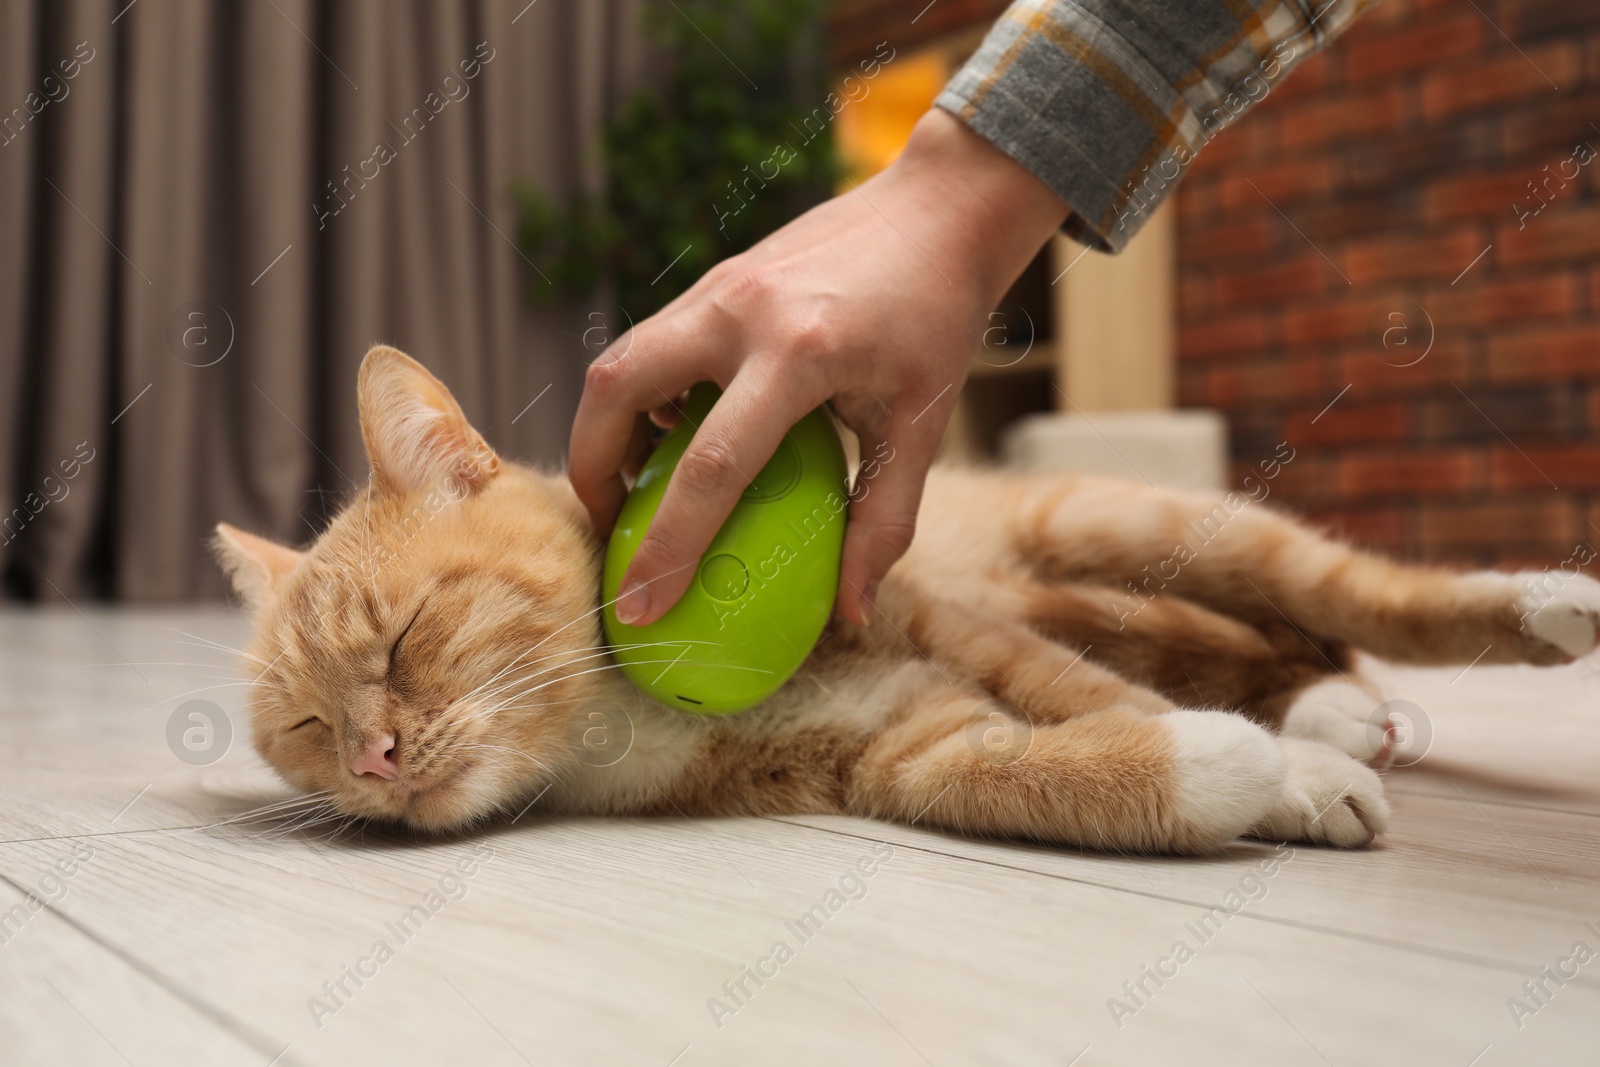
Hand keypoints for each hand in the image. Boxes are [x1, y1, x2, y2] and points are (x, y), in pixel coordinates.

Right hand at [568, 108, 1068, 625]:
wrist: (941, 209)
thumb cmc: (939, 320)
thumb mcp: (924, 425)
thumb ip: (885, 520)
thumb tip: (849, 611)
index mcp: (800, 353)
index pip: (711, 467)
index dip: (666, 547)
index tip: (637, 607)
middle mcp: (741, 311)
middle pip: (617, 391)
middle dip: (591, 470)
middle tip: (608, 531)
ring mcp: (719, 285)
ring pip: (621, 360)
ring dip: (608, 429)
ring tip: (630, 489)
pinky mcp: (716, 277)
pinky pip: (653, 342)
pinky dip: (643, 395)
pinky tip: (673, 434)